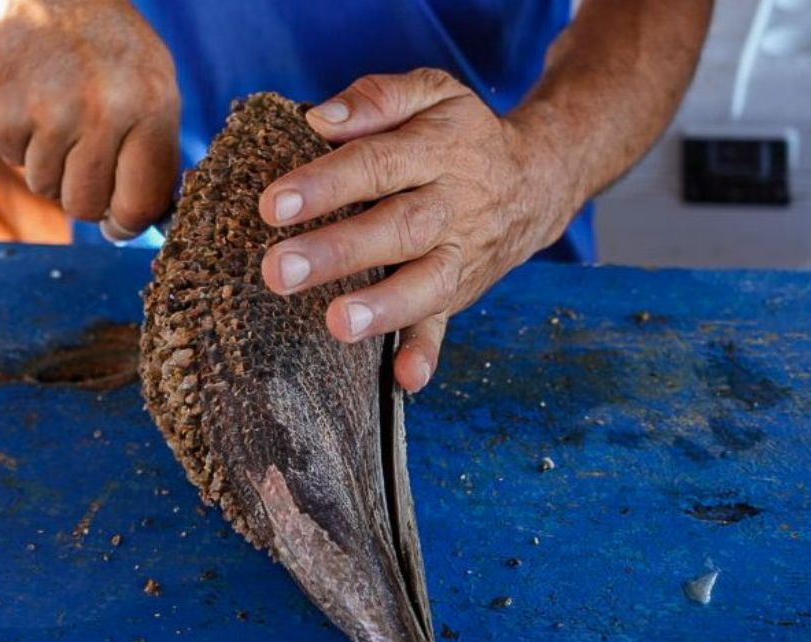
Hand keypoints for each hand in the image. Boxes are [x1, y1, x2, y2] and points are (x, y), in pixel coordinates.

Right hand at [0, 0, 179, 238]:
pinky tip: (27, 96)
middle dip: (82, 196)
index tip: (118, 224)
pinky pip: (11, 157)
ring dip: (48, 162)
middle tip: (81, 162)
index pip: (139, 203)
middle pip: (86, 206)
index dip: (126, 224)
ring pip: (45, 185)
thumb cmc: (107, 45)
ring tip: (56, 112)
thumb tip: (142, 221)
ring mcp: (50, 112)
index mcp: (151, 106)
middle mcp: (103, 112)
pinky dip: (17, 137)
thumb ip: (153, 149)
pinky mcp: (2, 109)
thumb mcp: (151, 82)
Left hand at [258, 69, 580, 392]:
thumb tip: (319, 121)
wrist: (538, 180)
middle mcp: (452, 205)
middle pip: (397, 228)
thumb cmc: (460, 135)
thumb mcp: (432, 94)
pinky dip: (427, 352)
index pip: (376, 164)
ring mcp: (460, 254)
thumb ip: (378, 99)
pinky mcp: (461, 292)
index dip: (325, 184)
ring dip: (383, 307)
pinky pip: (447, 323)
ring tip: (337, 323)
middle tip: (279, 271)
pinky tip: (405, 379)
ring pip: (426, 282)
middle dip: (339, 252)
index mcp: (437, 150)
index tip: (273, 205)